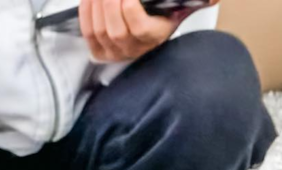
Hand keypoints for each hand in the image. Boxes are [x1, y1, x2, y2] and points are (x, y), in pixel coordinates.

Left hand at [80, 0, 218, 62]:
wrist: (149, 38)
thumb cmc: (163, 18)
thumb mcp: (180, 8)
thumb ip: (195, 1)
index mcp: (154, 38)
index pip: (138, 26)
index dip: (128, 7)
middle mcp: (132, 50)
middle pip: (115, 27)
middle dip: (109, 2)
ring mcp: (114, 53)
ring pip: (99, 29)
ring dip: (95, 5)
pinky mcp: (99, 52)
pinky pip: (88, 33)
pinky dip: (86, 12)